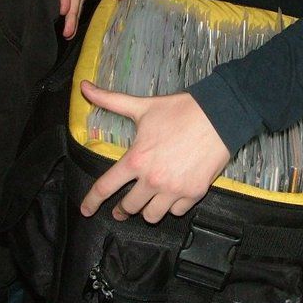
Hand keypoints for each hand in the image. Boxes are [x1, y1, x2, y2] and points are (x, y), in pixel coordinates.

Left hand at [79, 80, 230, 223]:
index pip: (105, 187)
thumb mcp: (142, 106)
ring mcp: (174, 189)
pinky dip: (173, 206)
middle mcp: (153, 179)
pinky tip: (172, 196)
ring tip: (148, 204)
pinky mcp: (194, 193)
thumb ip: (110, 100)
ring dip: (148, 211)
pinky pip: (177, 211)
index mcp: (136, 160)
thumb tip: (83, 86)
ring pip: (152, 216)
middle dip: (123, 209)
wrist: (219, 116)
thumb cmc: (180, 110)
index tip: (86, 210)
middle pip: (129, 208)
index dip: (92, 201)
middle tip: (123, 209)